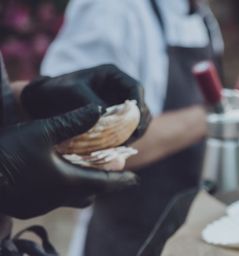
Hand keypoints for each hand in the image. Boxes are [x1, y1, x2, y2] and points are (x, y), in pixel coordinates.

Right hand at [0, 105, 136, 219]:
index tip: (135, 179)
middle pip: (90, 194)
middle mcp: (59, 199)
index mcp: (68, 182)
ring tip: (80, 174)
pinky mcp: (26, 209)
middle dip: (100, 185)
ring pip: (70, 200)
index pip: (105, 183)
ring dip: (78, 188)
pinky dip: (57, 191)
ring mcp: (41, 207)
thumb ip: (71, 123)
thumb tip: (97, 111)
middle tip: (108, 175)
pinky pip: (50, 202)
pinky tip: (48, 179)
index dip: (122, 180)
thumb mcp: (40, 132)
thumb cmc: (7, 153)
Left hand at [20, 64, 150, 142]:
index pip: (136, 88)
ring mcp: (120, 105)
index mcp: (113, 75)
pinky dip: (126, 138)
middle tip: (132, 137)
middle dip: (140, 123)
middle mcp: (120, 89)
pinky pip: (128, 129)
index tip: (135, 121)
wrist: (44, 101)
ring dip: (135, 132)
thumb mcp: (73, 91)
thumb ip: (92, 101)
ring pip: (139, 120)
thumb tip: (108, 116)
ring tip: (125, 144)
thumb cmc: (57, 90)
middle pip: (142, 106)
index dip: (139, 104)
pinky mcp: (116, 119)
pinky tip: (118, 146)